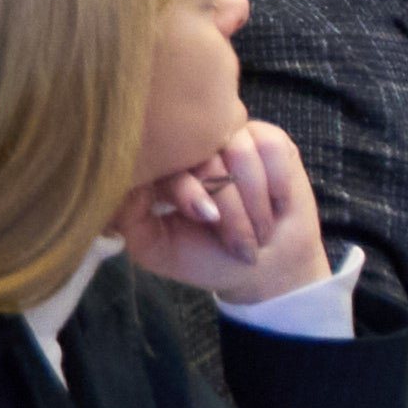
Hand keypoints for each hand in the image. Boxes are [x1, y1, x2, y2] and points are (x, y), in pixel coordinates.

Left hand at [119, 116, 326, 303]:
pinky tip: (277, 204)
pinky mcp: (268, 141)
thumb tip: (129, 184)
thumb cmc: (208, 259)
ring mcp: (231, 140)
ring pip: (242, 153)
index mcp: (163, 170)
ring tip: (260, 229)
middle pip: (207, 158)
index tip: (208, 219)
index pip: (168, 162)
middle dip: (230, 207)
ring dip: (256, 201)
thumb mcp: (158, 250)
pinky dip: (278, 182)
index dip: (190, 191)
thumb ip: (130, 221)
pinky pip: (272, 148)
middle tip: (240, 242)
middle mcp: (194, 149)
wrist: (266, 268)